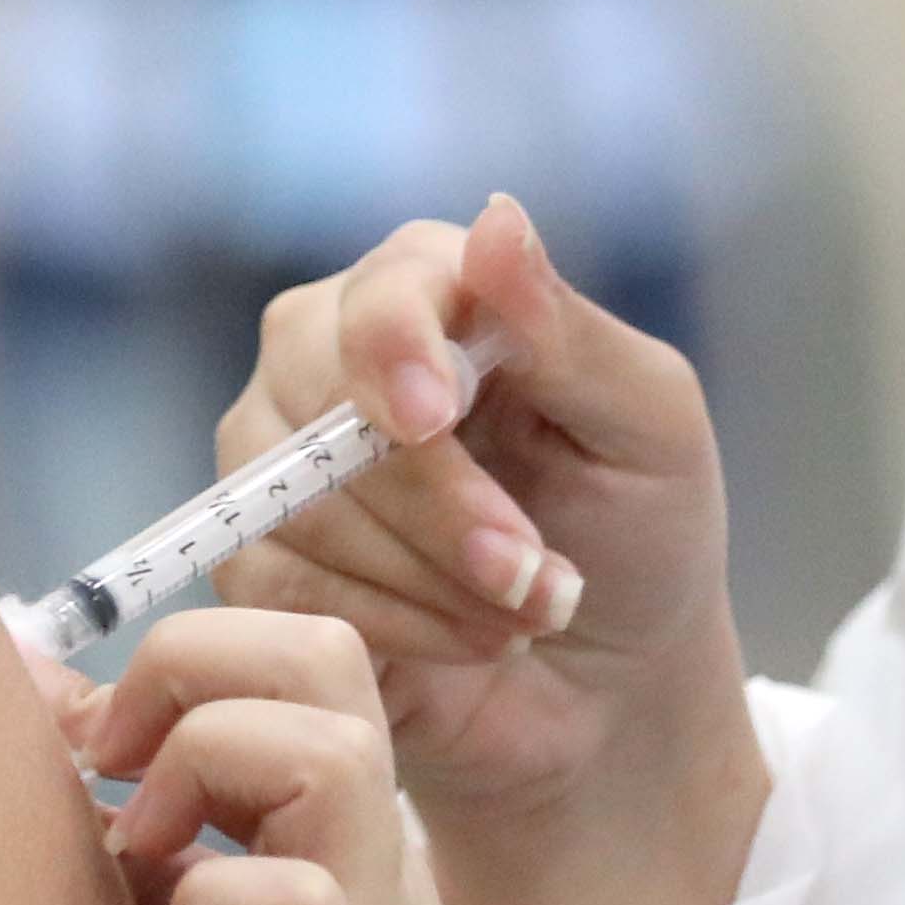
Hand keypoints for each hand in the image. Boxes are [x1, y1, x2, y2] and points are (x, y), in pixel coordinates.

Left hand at [102, 609, 617, 904]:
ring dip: (201, 773)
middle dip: (189, 665)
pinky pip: (281, 899)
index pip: (296, 661)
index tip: (91, 754)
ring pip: (318, 740)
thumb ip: (184, 889)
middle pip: (320, 651)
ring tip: (149, 870)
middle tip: (120, 774)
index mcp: (355, 857)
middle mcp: (380, 875)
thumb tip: (75, 781)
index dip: (181, 663)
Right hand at [206, 199, 759, 904]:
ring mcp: (278, 458)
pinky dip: (388, 624)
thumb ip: (567, 331)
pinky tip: (464, 641)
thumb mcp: (648, 428)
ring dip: (428, 576)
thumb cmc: (638, 534)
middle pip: (317, 392)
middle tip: (532, 575)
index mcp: (433, 290)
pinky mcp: (257, 561)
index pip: (381, 292)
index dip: (395, 350)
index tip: (434, 417)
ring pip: (295, 498)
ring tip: (524, 612)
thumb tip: (497, 217)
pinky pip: (278, 582)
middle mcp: (332, 355)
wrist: (609, 687)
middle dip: (431, 500)